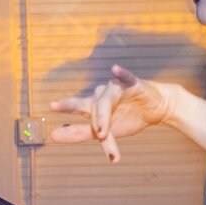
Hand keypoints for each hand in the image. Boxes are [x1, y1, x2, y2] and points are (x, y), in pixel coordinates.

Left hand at [49, 65, 182, 162]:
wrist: (155, 110)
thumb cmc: (128, 118)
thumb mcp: (105, 133)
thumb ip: (80, 133)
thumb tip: (52, 135)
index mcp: (94, 105)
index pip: (78, 108)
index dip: (64, 108)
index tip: (50, 108)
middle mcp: (102, 94)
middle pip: (91, 104)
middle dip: (76, 109)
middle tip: (57, 108)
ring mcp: (117, 88)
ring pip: (107, 101)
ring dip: (103, 117)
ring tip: (101, 133)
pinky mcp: (134, 84)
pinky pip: (127, 77)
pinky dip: (121, 74)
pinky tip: (115, 69)